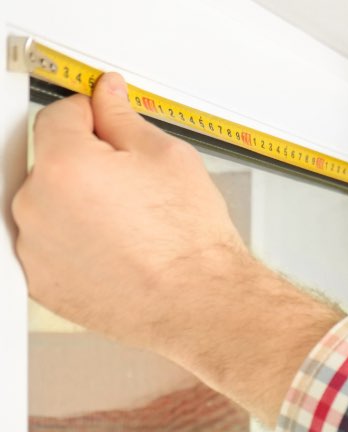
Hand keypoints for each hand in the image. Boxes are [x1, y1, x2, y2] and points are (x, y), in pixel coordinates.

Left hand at [12, 72, 257, 351]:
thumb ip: (124, 119)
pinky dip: (74, 244)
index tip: (104, 123)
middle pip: (50, 163)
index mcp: (66, 165)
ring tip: (127, 225)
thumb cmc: (190, 244)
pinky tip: (116, 249)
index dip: (89, 115)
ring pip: (48, 206)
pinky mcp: (40, 280)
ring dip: (76, 206)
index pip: (57, 116)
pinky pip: (50, 246)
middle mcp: (37, 205)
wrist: (198, 302)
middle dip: (84, 166)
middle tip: (131, 187)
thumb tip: (108, 97)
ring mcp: (34, 247)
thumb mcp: (169, 159)